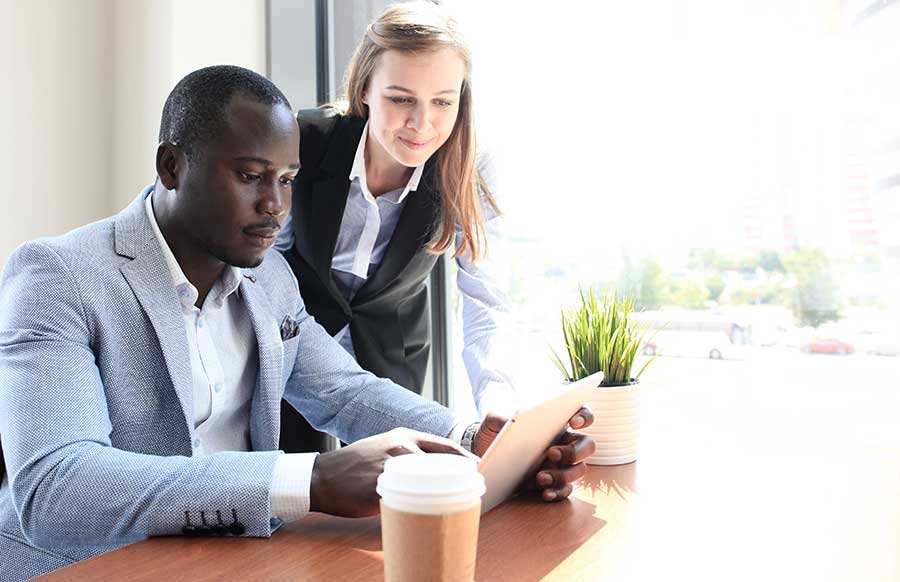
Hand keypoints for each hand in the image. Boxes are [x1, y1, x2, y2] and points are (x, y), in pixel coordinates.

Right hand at [309, 428, 474, 517]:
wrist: (322, 476)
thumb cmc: (355, 465)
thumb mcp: (384, 447)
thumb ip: (407, 453)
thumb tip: (433, 468)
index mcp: (403, 436)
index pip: (443, 445)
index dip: (463, 458)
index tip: (476, 468)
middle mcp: (400, 447)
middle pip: (440, 464)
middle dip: (455, 479)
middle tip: (465, 491)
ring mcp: (390, 467)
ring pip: (425, 483)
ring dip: (438, 496)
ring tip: (447, 505)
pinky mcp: (379, 488)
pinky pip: (405, 500)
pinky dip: (417, 508)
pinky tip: (423, 514)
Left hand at [472, 407, 595, 502]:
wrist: (483, 455)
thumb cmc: (495, 431)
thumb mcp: (494, 418)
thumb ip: (503, 415)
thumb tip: (514, 420)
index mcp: (555, 421)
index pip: (581, 413)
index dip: (584, 416)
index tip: (573, 423)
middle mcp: (563, 442)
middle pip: (587, 445)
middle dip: (575, 451)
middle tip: (552, 453)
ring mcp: (560, 463)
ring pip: (579, 469)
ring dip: (564, 474)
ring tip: (540, 477)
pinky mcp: (552, 483)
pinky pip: (565, 489)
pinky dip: (558, 492)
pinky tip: (545, 493)